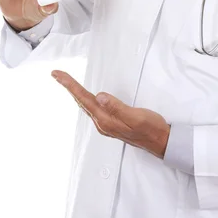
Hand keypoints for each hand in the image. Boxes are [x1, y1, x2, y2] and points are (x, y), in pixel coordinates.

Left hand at [51, 70, 170, 158]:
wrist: (161, 142)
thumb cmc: (151, 128)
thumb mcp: (136, 116)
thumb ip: (117, 107)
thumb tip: (99, 96)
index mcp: (106, 120)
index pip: (84, 98)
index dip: (70, 85)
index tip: (57, 74)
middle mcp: (102, 123)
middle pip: (81, 101)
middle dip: (68, 87)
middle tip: (57, 74)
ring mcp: (106, 124)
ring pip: (86, 105)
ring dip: (75, 93)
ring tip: (66, 82)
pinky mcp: (112, 123)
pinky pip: (93, 108)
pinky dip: (85, 99)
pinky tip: (86, 97)